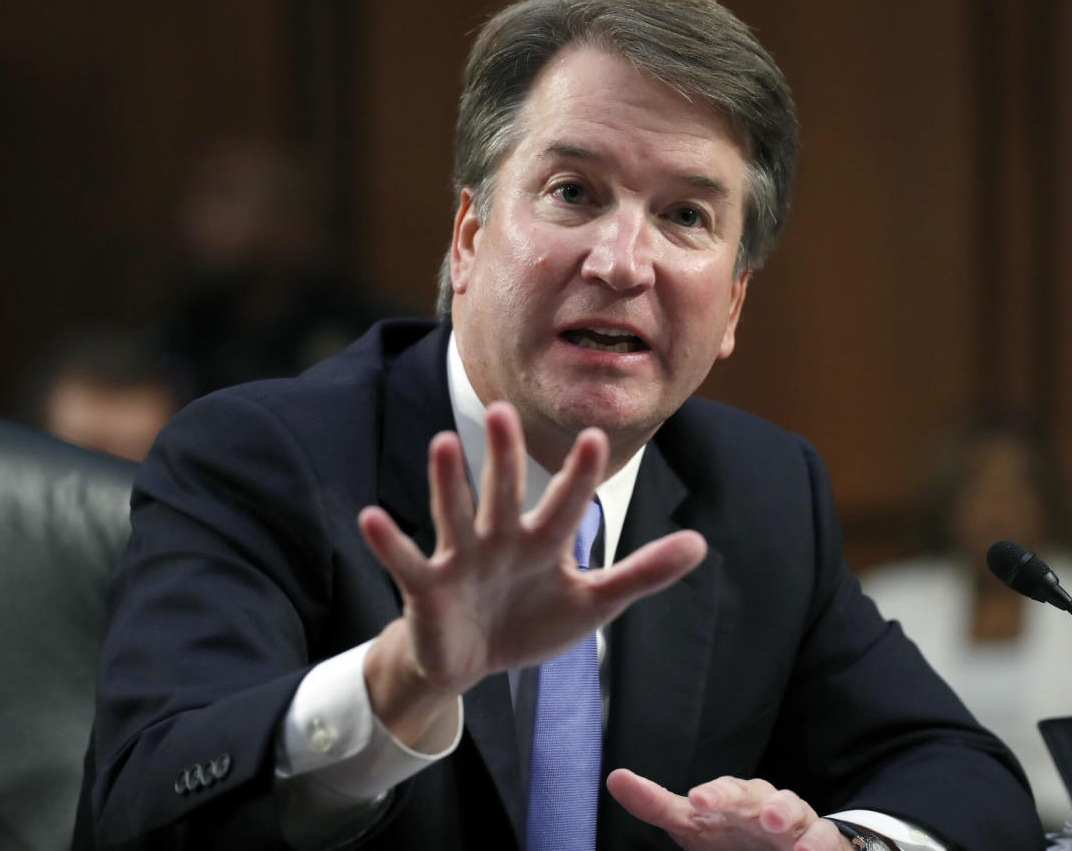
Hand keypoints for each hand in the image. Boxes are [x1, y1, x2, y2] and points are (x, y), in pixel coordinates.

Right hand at [359, 401, 706, 743]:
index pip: (565, 502)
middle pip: (504, 491)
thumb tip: (700, 543)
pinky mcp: (426, 586)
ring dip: (447, 481)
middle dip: (505, 455)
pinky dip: (388, 541)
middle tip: (502, 409)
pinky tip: (371, 517)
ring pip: (455, 513)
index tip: (595, 437)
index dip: (578, 475)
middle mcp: (500, 537)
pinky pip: (406, 561)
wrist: (474, 661)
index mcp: (542, 540)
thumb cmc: (531, 622)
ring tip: (442, 443)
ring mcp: (461, 557)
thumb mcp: (592, 603)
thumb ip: (642, 573)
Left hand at [606, 770, 852, 850]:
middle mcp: (765, 804)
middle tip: (745, 810)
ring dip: (786, 814)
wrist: (785, 850)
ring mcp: (796, 822)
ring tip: (775, 824)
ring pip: (796, 808)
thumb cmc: (732, 833)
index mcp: (733, 799)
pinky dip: (819, 842)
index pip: (721, 791)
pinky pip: (827, 837)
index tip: (697, 802)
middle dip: (750, 799)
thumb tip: (614, 778)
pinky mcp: (824, 842)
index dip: (712, 795)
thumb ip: (656, 805)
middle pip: (756, 793)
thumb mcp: (692, 825)